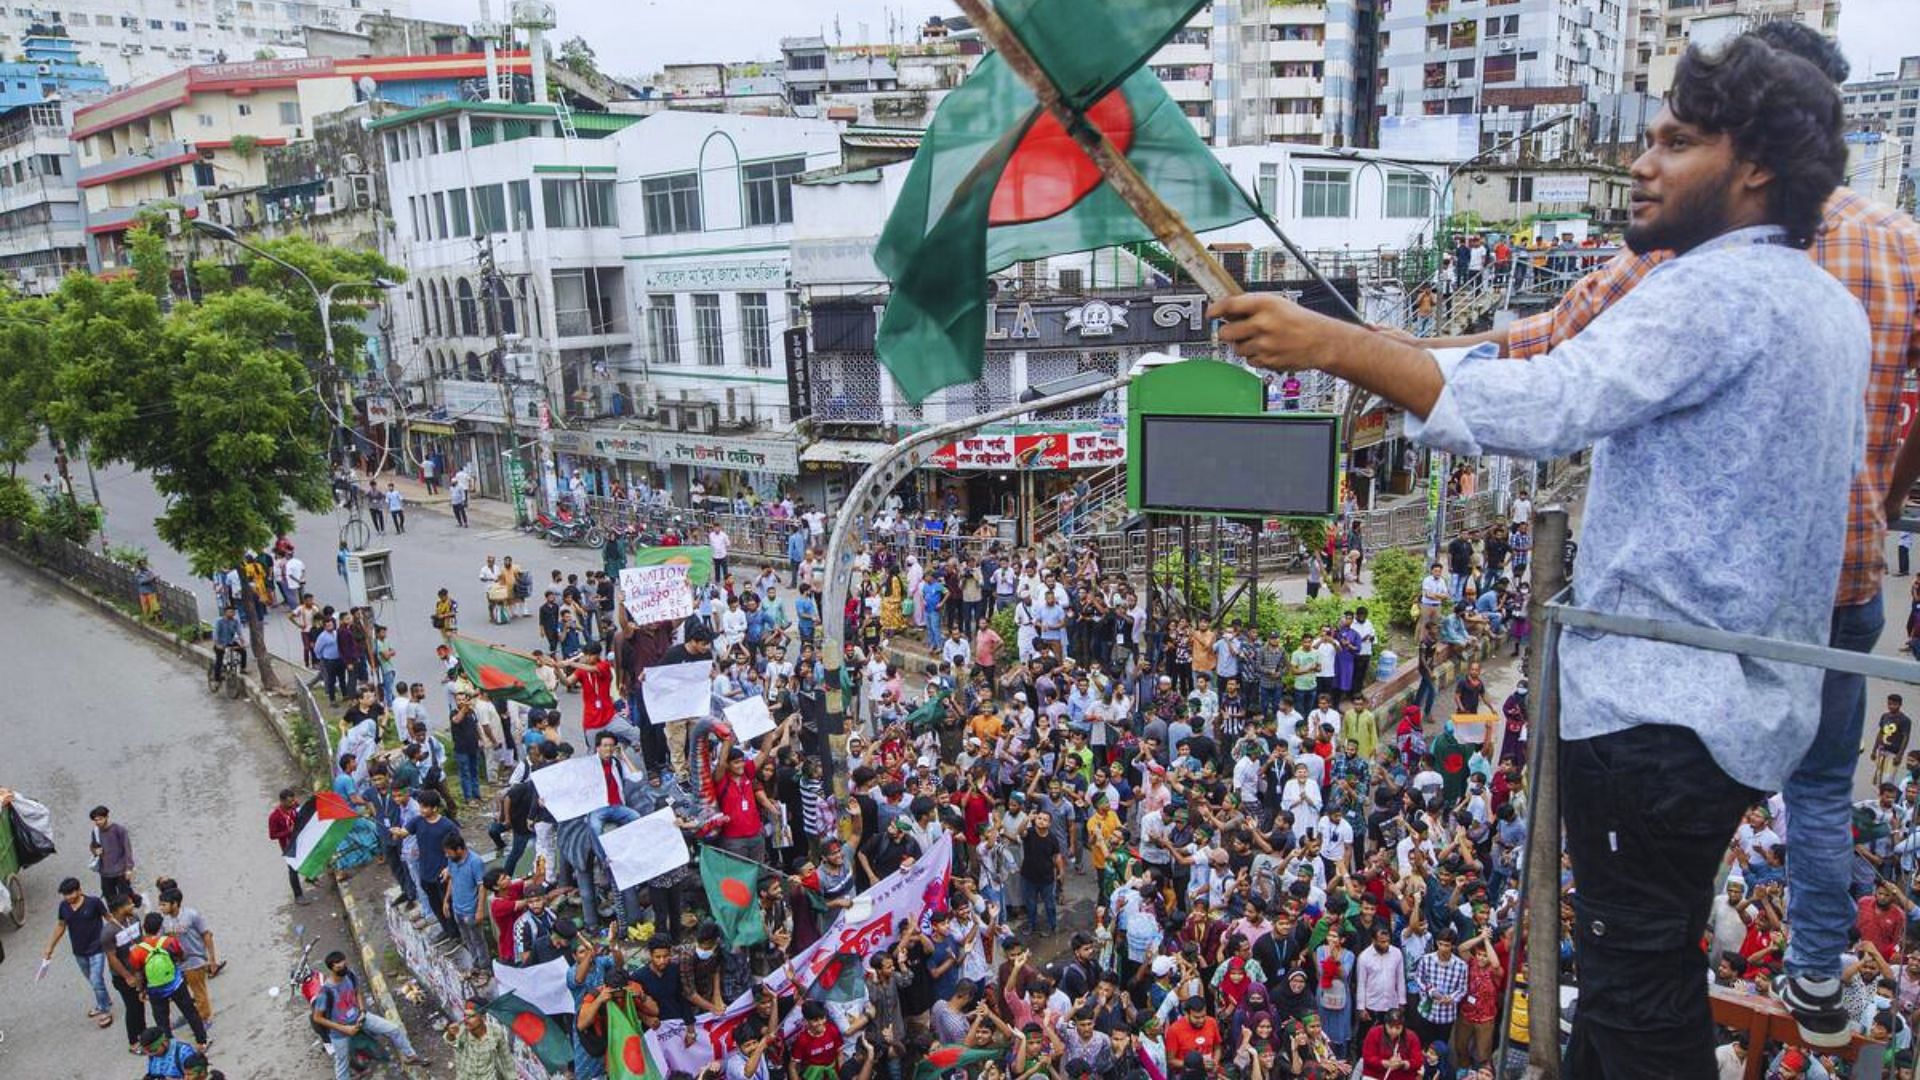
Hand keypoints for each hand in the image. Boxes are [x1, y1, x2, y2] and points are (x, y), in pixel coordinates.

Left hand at [1209, 294, 1350, 372]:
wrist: (1321, 341)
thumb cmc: (1299, 320)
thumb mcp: (1277, 303)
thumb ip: (1251, 306)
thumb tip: (1226, 310)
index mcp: (1265, 304)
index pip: (1230, 305)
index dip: (1216, 310)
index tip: (1210, 313)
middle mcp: (1263, 323)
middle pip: (1226, 332)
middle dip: (1228, 332)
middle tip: (1236, 330)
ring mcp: (1264, 344)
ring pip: (1236, 348)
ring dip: (1243, 345)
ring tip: (1259, 339)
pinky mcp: (1267, 360)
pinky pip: (1249, 360)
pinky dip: (1254, 356)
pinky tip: (1267, 349)